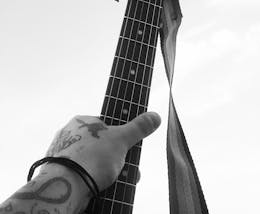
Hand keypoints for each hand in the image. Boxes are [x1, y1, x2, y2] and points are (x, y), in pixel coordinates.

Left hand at [44, 112, 160, 191]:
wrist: (64, 187)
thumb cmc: (91, 157)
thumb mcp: (121, 139)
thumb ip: (138, 128)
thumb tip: (155, 115)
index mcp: (82, 122)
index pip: (106, 126)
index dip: (121, 138)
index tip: (129, 151)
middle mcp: (70, 135)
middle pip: (101, 146)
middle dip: (117, 159)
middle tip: (128, 171)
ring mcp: (62, 155)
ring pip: (92, 162)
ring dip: (108, 172)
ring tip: (118, 183)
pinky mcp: (59, 173)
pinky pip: (82, 175)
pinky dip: (93, 181)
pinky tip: (102, 188)